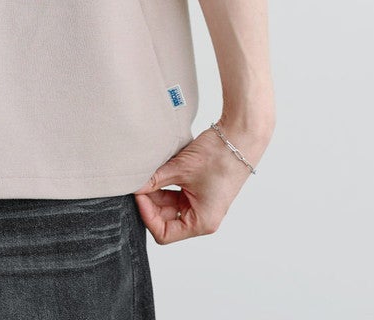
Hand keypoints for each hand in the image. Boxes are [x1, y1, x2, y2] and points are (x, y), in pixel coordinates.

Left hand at [132, 122, 269, 243]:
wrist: (239, 138)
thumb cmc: (218, 157)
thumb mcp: (181, 169)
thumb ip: (155, 180)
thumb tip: (134, 186)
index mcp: (201, 222)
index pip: (164, 233)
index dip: (147, 215)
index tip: (138, 194)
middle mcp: (202, 218)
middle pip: (165, 221)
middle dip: (149, 203)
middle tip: (138, 182)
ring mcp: (201, 205)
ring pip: (168, 207)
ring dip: (156, 193)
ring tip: (147, 175)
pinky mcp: (199, 192)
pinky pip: (175, 195)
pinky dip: (165, 186)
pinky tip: (157, 172)